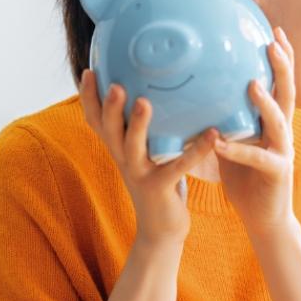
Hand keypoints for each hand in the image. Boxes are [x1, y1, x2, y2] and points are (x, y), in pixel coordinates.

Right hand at [79, 69, 217, 246]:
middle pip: (109, 130)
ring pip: (133, 147)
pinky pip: (179, 166)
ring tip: (145, 102)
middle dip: (109, 106)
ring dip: (138, 124)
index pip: (96, 120)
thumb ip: (146, 130)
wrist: (161, 230)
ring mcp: (140, 174)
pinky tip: (212, 134)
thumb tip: (156, 92)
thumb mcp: (146, 154)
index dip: (88, 97)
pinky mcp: (161, 187)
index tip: (89, 70)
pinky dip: (196, 149)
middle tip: (113, 84)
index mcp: (119, 148)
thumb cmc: (158, 184)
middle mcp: (124, 159)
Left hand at [213, 27, 296, 235]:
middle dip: (282, 66)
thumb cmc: (246, 179)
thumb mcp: (231, 141)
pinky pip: (258, 159)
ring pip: (280, 122)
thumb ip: (222, 118)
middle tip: (272, 41)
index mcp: (273, 123)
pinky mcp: (277, 174)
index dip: (280, 57)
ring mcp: (283, 152)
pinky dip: (238, 150)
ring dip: (266, 102)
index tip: (273, 30)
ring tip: (252, 84)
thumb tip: (194, 92)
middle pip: (287, 93)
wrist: (264, 218)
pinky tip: (219, 141)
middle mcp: (282, 133)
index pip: (279, 83)